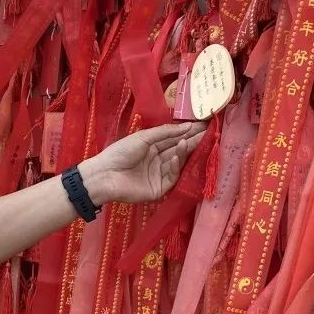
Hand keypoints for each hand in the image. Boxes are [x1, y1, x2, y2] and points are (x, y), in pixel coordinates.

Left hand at [81, 122, 204, 205]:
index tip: (203, 124)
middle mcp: (158, 160)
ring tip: (192, 140)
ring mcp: (159, 175)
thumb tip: (188, 126)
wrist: (105, 174)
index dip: (187, 132)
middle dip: (192, 141)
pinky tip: (178, 154)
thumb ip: (165, 132)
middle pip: (178, 150)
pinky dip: (176, 164)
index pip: (174, 139)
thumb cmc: (120, 152)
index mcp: (152, 147)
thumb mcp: (143, 137)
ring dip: (185, 151)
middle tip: (208, 132)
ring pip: (178, 162)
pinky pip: (172, 176)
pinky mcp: (160, 189)